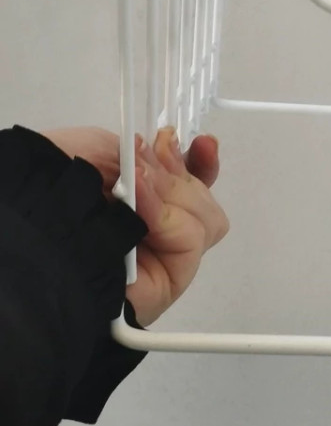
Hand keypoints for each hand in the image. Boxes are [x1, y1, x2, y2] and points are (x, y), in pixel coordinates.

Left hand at [43, 126, 229, 325]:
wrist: (26, 226)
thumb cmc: (53, 187)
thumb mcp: (104, 149)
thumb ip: (147, 155)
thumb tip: (172, 156)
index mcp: (143, 203)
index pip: (192, 187)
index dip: (203, 165)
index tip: (204, 143)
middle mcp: (157, 232)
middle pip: (205, 202)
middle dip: (184, 176)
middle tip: (146, 167)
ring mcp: (164, 258)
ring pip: (208, 222)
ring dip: (177, 193)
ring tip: (136, 184)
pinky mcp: (168, 282)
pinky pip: (192, 241)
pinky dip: (170, 215)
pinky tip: (139, 200)